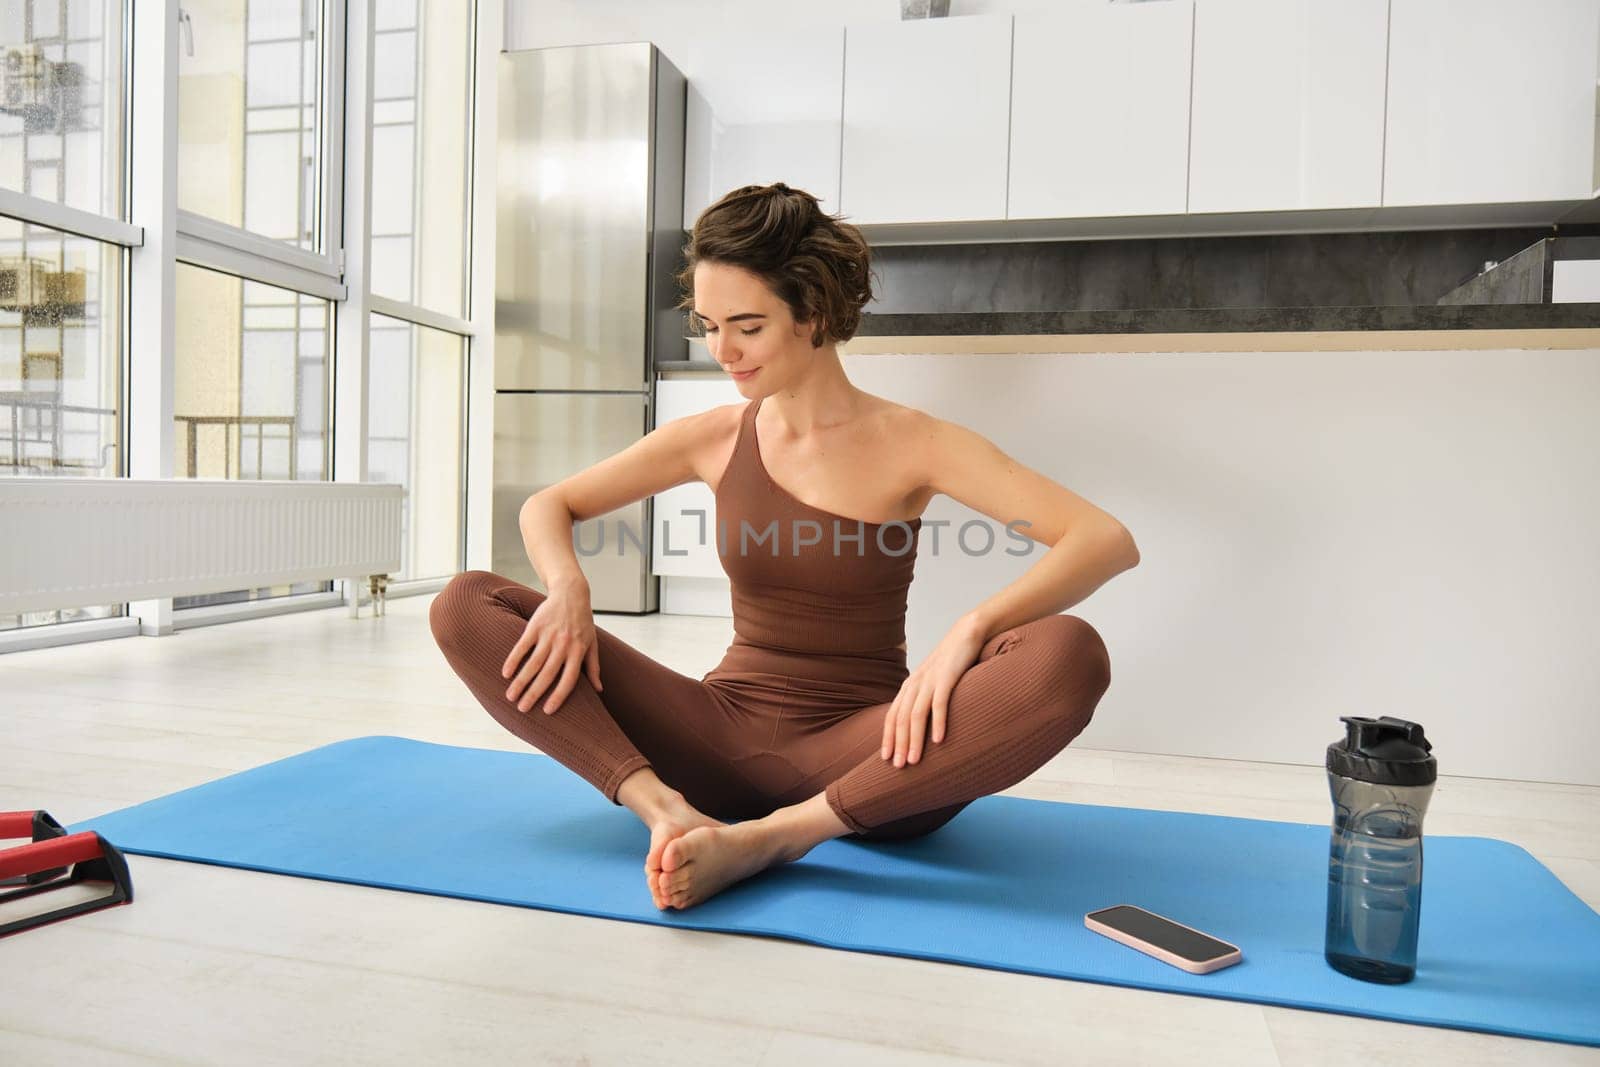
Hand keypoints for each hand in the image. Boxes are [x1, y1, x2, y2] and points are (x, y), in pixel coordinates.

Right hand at [501, 585, 603, 714]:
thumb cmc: (583, 622)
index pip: (569, 680)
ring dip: (521, 681)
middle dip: (534, 694)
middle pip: (547, 674)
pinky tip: (505, 673)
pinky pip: (522, 646)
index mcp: (578, 652)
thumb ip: (594, 667)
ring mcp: (549, 635)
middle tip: (522, 709)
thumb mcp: (592, 643)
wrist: (571, 593)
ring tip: (510, 696)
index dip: (558, 696)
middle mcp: (563, 645)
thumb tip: (599, 691)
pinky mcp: (535, 626)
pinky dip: (513, 660)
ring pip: (533, 663)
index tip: (547, 711)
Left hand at [882, 616, 987, 767]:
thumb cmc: (950, 663)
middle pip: (901, 719)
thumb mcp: (932, 682)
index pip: (892, 716)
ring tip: (914, 761)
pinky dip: (938, 722)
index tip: (886, 759)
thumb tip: (920, 725)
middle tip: (899, 767)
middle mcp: (915, 684)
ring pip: (916, 715)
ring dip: (914, 740)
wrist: (966, 634)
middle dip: (899, 745)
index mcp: (909, 687)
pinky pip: (939, 703)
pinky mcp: (947, 677)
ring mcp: (930, 680)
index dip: (888, 738)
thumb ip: (924, 699)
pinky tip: (939, 740)